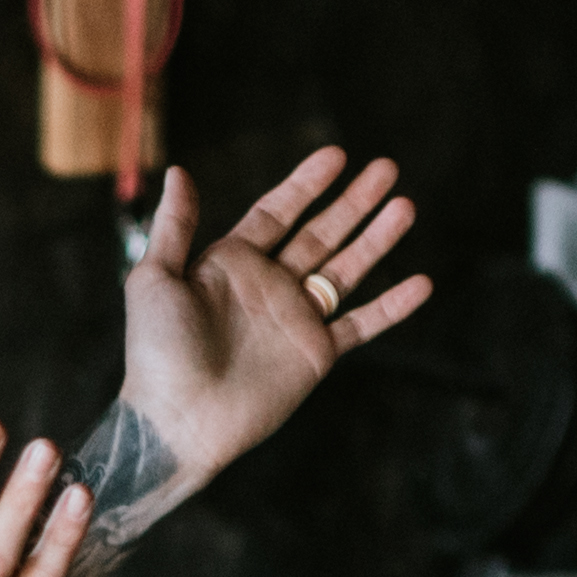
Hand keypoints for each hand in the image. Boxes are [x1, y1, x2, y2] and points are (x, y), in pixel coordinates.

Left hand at [114, 146, 429, 490]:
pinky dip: (392, 307)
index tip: (338, 155)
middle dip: (355, 202)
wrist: (177, 421)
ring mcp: (295, 319)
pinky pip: (361, 324)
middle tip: (387, 169)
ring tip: (406, 207)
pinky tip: (422, 283)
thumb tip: (178, 171)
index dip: (307, 184)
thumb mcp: (154, 278)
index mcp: (232, 264)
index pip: (278, 212)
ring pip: (347, 270)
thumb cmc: (156, 352)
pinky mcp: (315, 354)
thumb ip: (174, 226)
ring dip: (377, 239)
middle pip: (322, 233)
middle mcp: (269, 286)